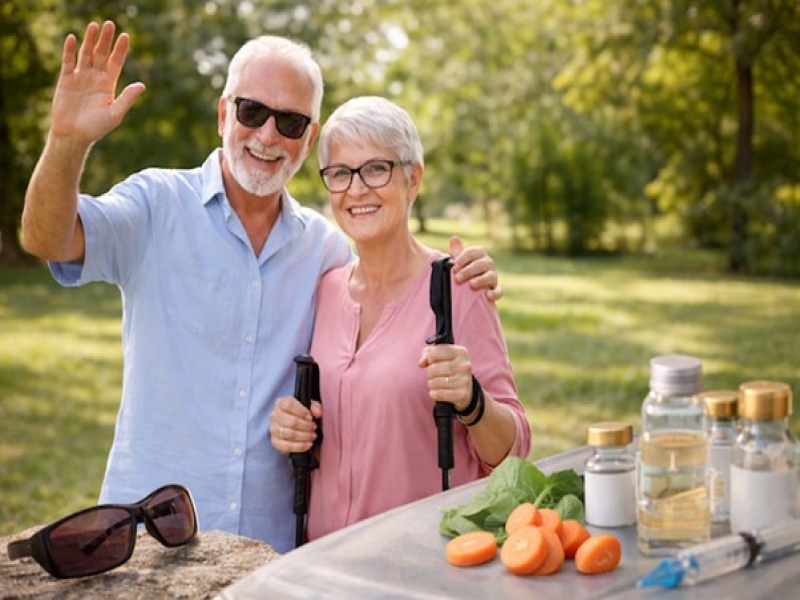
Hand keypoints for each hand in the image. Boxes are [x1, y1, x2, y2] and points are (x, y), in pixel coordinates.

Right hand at [51, 21, 144, 145]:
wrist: (74, 135)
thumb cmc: (96, 128)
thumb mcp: (115, 114)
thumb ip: (127, 98)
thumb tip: (142, 85)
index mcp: (109, 84)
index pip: (116, 62)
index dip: (120, 50)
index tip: (126, 36)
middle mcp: (95, 77)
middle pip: (101, 54)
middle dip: (105, 40)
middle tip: (109, 24)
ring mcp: (80, 77)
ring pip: (85, 54)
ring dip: (89, 40)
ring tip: (94, 25)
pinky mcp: (66, 80)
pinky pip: (68, 62)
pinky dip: (70, 50)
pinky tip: (73, 38)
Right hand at [269, 397, 320, 454]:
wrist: (294, 424)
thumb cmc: (302, 413)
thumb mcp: (310, 406)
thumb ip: (315, 407)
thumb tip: (317, 413)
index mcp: (281, 403)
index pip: (289, 405)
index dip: (302, 411)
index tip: (310, 417)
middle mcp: (274, 415)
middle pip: (291, 421)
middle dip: (306, 426)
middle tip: (314, 428)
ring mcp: (273, 429)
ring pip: (289, 434)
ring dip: (304, 436)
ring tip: (313, 436)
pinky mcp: (275, 442)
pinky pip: (286, 446)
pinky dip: (300, 446)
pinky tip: (308, 444)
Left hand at [418, 344, 472, 411]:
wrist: (465, 388)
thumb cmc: (448, 367)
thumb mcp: (439, 356)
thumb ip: (427, 354)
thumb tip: (421, 363)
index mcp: (460, 352)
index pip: (434, 353)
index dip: (430, 358)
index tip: (434, 362)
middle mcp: (464, 365)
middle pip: (433, 368)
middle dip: (429, 373)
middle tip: (434, 375)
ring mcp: (464, 380)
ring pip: (434, 382)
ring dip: (431, 384)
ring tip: (436, 383)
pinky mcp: (462, 394)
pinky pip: (438, 394)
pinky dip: (433, 394)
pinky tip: (437, 391)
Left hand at [448, 236, 502, 301]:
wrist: (467, 288)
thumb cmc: (462, 271)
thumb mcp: (458, 262)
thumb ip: (456, 252)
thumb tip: (454, 238)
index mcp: (479, 254)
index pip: (474, 252)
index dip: (464, 258)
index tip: (454, 267)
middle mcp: (488, 264)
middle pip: (482, 264)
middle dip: (469, 271)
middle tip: (457, 278)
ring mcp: (493, 277)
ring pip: (491, 276)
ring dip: (481, 280)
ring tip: (471, 285)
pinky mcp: (495, 290)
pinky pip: (499, 291)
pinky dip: (494, 293)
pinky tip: (487, 296)